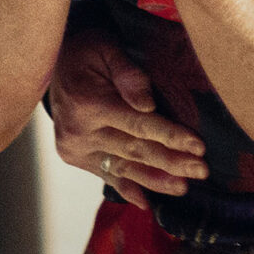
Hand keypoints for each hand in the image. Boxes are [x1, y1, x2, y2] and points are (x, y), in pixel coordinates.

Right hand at [46, 26, 207, 207]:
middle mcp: (79, 131)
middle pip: (135, 150)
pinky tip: (146, 203)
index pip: (139, 125)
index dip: (170, 136)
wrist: (52, 63)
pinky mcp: (74, 156)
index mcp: (89, 104)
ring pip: (124, 167)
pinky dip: (127, 189)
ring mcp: (75, 148)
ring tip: (182, 187)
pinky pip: (106, 174)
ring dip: (155, 180)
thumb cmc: (89, 51)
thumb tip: (148, 104)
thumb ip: (129, 75)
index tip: (198, 146)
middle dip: (171, 162)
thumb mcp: (108, 50)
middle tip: (201, 171)